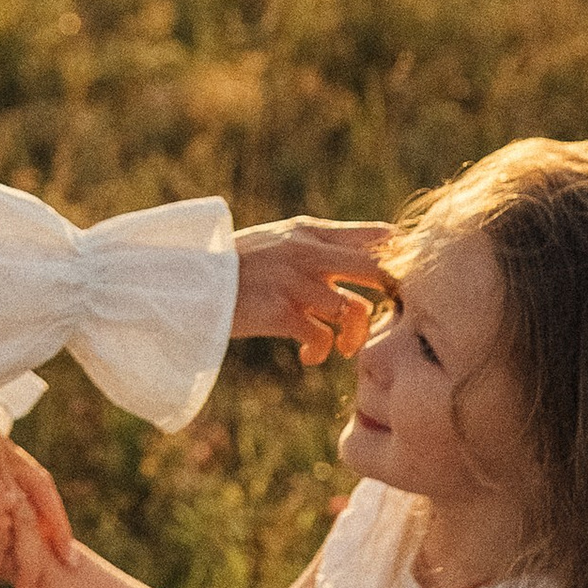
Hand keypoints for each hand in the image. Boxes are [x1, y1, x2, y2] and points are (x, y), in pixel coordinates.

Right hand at [231, 218, 388, 367]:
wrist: (186, 278)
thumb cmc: (235, 266)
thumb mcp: (277, 242)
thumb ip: (316, 248)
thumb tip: (364, 263)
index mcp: (309, 231)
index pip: (378, 236)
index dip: (401, 261)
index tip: (402, 286)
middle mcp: (307, 251)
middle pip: (378, 268)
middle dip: (394, 295)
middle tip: (393, 318)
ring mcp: (294, 281)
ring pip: (354, 311)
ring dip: (354, 337)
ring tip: (342, 347)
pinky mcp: (280, 311)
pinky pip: (321, 338)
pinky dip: (320, 352)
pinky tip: (308, 356)